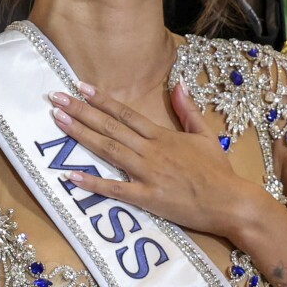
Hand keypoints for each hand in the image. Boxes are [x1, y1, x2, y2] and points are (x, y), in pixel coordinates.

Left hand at [49, 82, 267, 241]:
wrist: (231, 202)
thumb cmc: (218, 171)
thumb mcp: (205, 135)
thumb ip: (188, 110)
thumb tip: (178, 84)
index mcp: (163, 136)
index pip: (126, 113)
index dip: (101, 100)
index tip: (79, 87)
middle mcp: (151, 151)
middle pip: (110, 127)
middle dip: (80, 112)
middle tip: (55, 99)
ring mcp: (148, 174)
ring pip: (109, 150)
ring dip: (82, 135)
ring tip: (59, 122)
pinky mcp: (148, 197)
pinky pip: (116, 189)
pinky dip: (93, 183)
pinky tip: (71, 176)